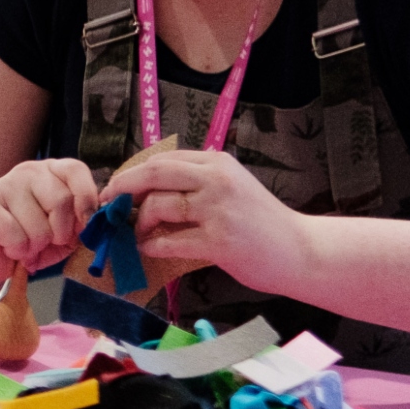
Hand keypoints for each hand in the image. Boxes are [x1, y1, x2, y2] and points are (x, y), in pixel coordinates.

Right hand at [0, 156, 99, 283]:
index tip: (84, 225)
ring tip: (26, 246)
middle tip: (48, 242)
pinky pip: (15, 236)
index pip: (75, 170)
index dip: (86, 199)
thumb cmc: (33, 242)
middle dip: (60, 233)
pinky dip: (17, 251)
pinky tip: (10, 248)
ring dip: (36, 246)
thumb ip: (81, 224)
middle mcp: (29, 171)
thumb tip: (91, 220)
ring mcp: (4, 185)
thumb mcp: (66, 234)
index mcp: (52, 171)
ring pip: (38, 225)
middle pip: (61, 201)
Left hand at [121, 149, 312, 292]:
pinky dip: (152, 246)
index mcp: (217, 162)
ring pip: (158, 206)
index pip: (163, 159)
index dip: (132, 173)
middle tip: (109, 205)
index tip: (117, 188)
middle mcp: (216, 179)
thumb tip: (149, 189)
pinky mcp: (218, 241)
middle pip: (153, 173)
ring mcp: (217, 210)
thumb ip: (198, 182)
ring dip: (139, 223)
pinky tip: (150, 249)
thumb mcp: (231, 187)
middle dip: (123, 188)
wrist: (300, 249)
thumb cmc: (261, 222)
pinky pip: (169, 241)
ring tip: (139, 235)